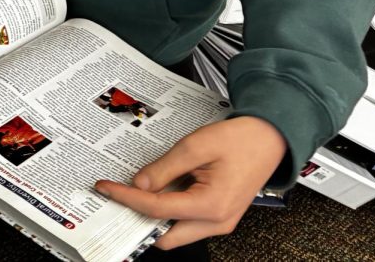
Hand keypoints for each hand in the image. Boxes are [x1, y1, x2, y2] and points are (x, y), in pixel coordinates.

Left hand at [95, 116, 285, 249]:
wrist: (268, 138)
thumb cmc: (240, 140)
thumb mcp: (195, 147)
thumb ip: (164, 168)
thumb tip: (139, 184)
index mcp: (211, 206)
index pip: (156, 209)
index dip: (126, 198)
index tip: (106, 188)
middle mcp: (217, 222)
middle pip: (165, 236)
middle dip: (137, 220)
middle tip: (115, 198)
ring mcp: (219, 222)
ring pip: (175, 232)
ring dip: (152, 216)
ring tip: (131, 192)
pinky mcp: (218, 215)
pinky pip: (186, 221)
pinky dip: (167, 210)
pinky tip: (154, 190)